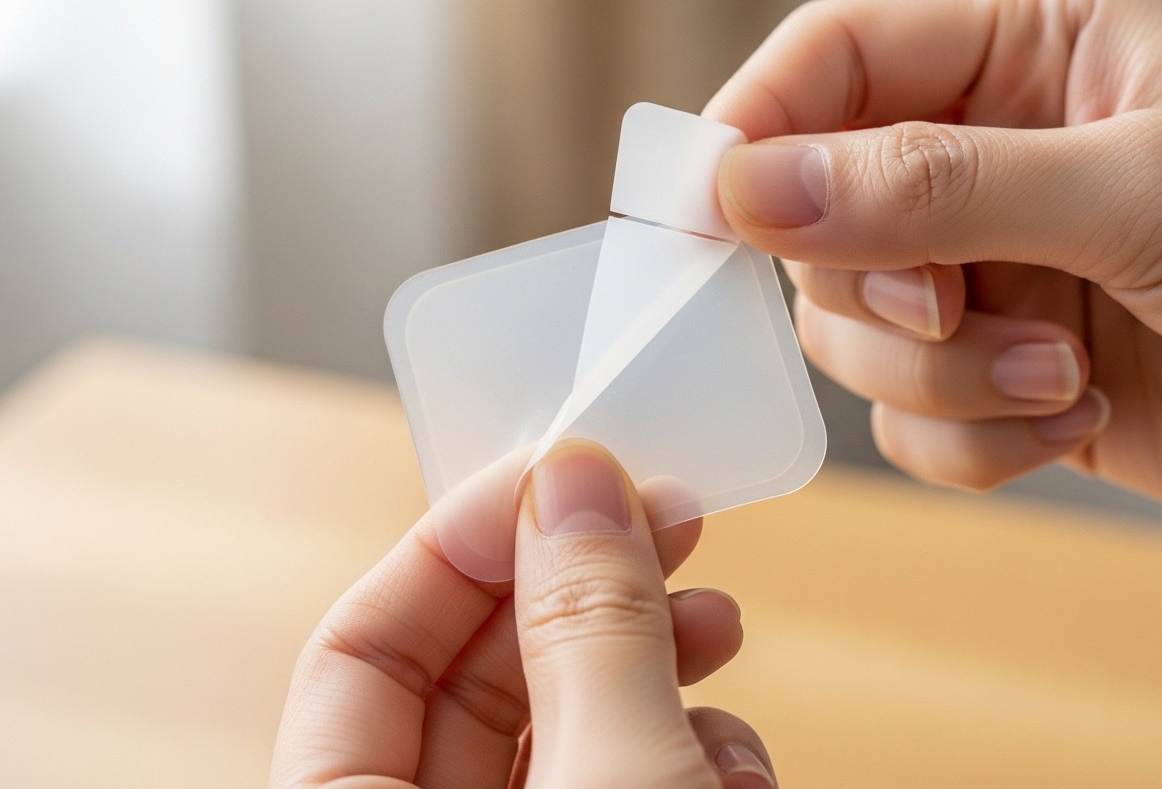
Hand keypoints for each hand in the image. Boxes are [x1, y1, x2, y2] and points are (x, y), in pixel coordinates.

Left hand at [270, 439, 775, 788]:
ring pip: (563, 722)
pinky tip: (731, 764)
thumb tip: (572, 479)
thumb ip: (590, 631)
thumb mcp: (613, 782)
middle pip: (476, 674)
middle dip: (583, 585)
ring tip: (715, 619)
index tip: (559, 473)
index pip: (360, 648)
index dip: (455, 543)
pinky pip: (623, 775)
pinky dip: (685, 751)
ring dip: (652, 660)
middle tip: (668, 516)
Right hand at [707, 0, 1161, 535]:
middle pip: (818, 213)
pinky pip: (903, 415)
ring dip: (939, 379)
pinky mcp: (992, 371)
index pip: (829, 61)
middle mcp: (988, 147)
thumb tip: (754, 187)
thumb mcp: (1138, 194)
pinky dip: (969, 439)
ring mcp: (986, 264)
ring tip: (1055, 378)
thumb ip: (935, 185)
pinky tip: (1069, 419)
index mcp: (1025, 46)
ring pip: (850, 328)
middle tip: (961, 316)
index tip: (706, 218)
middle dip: (884, 292)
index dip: (753, 132)